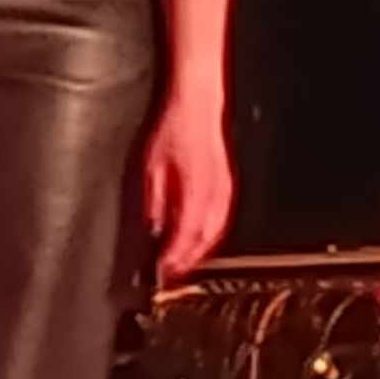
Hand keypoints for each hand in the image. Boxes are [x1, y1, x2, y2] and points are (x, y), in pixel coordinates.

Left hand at [144, 92, 233, 283]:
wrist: (198, 103)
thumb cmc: (173, 128)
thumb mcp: (152, 166)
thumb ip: (155, 201)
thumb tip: (154, 228)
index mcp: (194, 193)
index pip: (184, 237)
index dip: (173, 259)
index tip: (161, 273)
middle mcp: (214, 195)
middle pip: (203, 240)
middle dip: (187, 261)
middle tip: (171, 275)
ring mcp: (224, 189)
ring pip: (215, 232)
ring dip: (201, 251)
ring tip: (184, 263)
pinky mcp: (227, 183)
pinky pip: (222, 218)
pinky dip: (212, 235)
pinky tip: (202, 238)